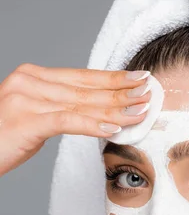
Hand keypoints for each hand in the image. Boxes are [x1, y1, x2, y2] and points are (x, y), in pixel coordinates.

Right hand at [0, 62, 150, 176]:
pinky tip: (114, 128)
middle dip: (121, 91)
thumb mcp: (33, 116)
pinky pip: (66, 121)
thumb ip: (59, 109)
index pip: (82, 77)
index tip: (139, 78)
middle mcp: (29, 82)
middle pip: (85, 88)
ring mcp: (26, 99)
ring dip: (115, 109)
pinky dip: (92, 125)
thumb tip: (95, 115)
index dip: (113, 78)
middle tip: (150, 93)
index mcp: (33, 77)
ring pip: (81, 104)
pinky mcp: (25, 121)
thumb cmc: (2, 137)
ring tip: (140, 111)